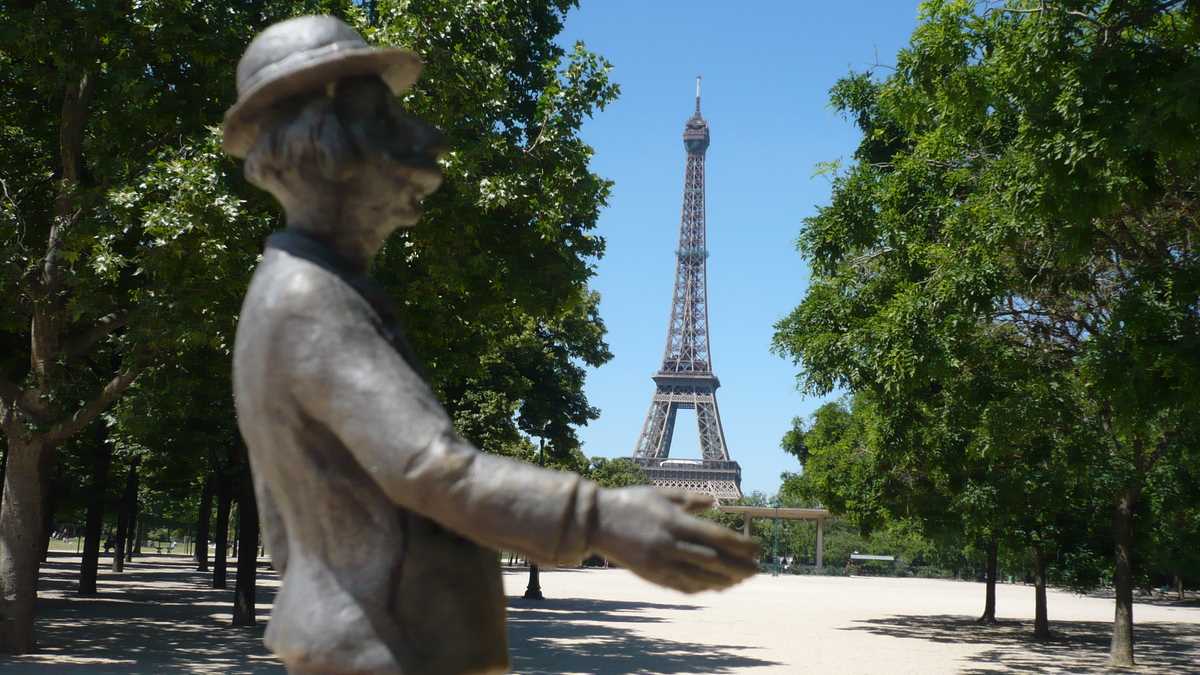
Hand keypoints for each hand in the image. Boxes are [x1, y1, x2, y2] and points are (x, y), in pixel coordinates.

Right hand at [591, 486, 759, 592]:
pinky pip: (682, 586)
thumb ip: (689, 499)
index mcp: (674, 522)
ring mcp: (660, 563)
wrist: (596, 521)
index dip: (741, 545)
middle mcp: (669, 544)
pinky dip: (702, 587)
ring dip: (724, 581)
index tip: (758, 548)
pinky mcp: (651, 575)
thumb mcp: (660, 493)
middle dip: (739, 566)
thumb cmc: (630, 502)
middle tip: (757, 570)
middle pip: (713, 560)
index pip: (717, 537)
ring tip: (740, 580)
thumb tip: (714, 503)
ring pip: (700, 577)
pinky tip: (714, 586)